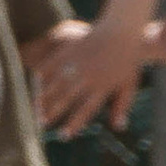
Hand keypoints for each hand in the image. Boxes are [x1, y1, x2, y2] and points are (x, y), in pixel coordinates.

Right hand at [36, 19, 149, 135]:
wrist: (122, 29)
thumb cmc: (128, 60)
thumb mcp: (129, 86)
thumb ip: (122, 106)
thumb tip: (118, 127)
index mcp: (102, 88)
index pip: (85, 111)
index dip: (73, 124)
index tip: (63, 135)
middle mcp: (88, 77)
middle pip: (66, 99)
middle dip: (53, 112)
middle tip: (41, 124)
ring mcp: (78, 62)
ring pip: (58, 82)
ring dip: (45, 96)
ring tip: (36, 107)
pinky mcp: (72, 48)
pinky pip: (55, 62)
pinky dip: (45, 71)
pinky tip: (36, 79)